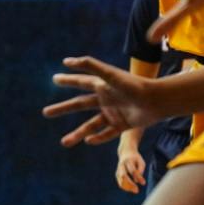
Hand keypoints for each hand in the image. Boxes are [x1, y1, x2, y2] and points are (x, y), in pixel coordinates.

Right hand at [44, 56, 163, 146]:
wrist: (157, 100)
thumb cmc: (133, 85)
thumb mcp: (109, 75)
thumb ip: (89, 66)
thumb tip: (66, 62)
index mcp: (102, 86)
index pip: (81, 82)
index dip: (68, 80)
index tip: (55, 79)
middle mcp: (105, 99)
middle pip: (79, 105)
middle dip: (63, 108)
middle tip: (45, 112)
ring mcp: (113, 113)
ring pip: (91, 125)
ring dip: (77, 133)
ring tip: (64, 142)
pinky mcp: (123, 125)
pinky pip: (107, 133)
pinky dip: (98, 138)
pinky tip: (89, 141)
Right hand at [115, 146, 145, 193]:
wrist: (126, 152)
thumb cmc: (136, 158)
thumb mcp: (141, 162)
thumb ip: (140, 170)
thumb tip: (137, 182)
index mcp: (128, 161)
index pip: (133, 170)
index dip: (138, 177)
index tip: (144, 183)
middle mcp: (122, 165)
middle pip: (124, 175)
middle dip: (130, 184)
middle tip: (137, 190)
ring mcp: (118, 169)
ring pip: (120, 180)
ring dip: (127, 187)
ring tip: (135, 190)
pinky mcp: (117, 173)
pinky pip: (120, 182)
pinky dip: (124, 187)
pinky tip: (130, 189)